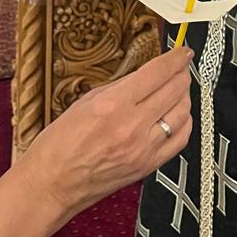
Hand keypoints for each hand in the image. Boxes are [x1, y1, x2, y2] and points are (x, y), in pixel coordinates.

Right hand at [12, 46, 193, 220]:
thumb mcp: (85, 102)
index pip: (157, 72)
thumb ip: (120, 86)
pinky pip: (181, 139)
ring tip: (179, 89)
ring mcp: (143, 148)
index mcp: (113, 105)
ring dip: (185, 95)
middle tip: (181, 67)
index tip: (182, 52)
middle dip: (182, 73)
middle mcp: (131, 126)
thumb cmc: (59, 145)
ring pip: (183, 112)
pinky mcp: (148, 166)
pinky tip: (179, 115)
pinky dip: (185, 122)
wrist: (51, 184)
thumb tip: (146, 74)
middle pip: (174, 89)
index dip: (176, 58)